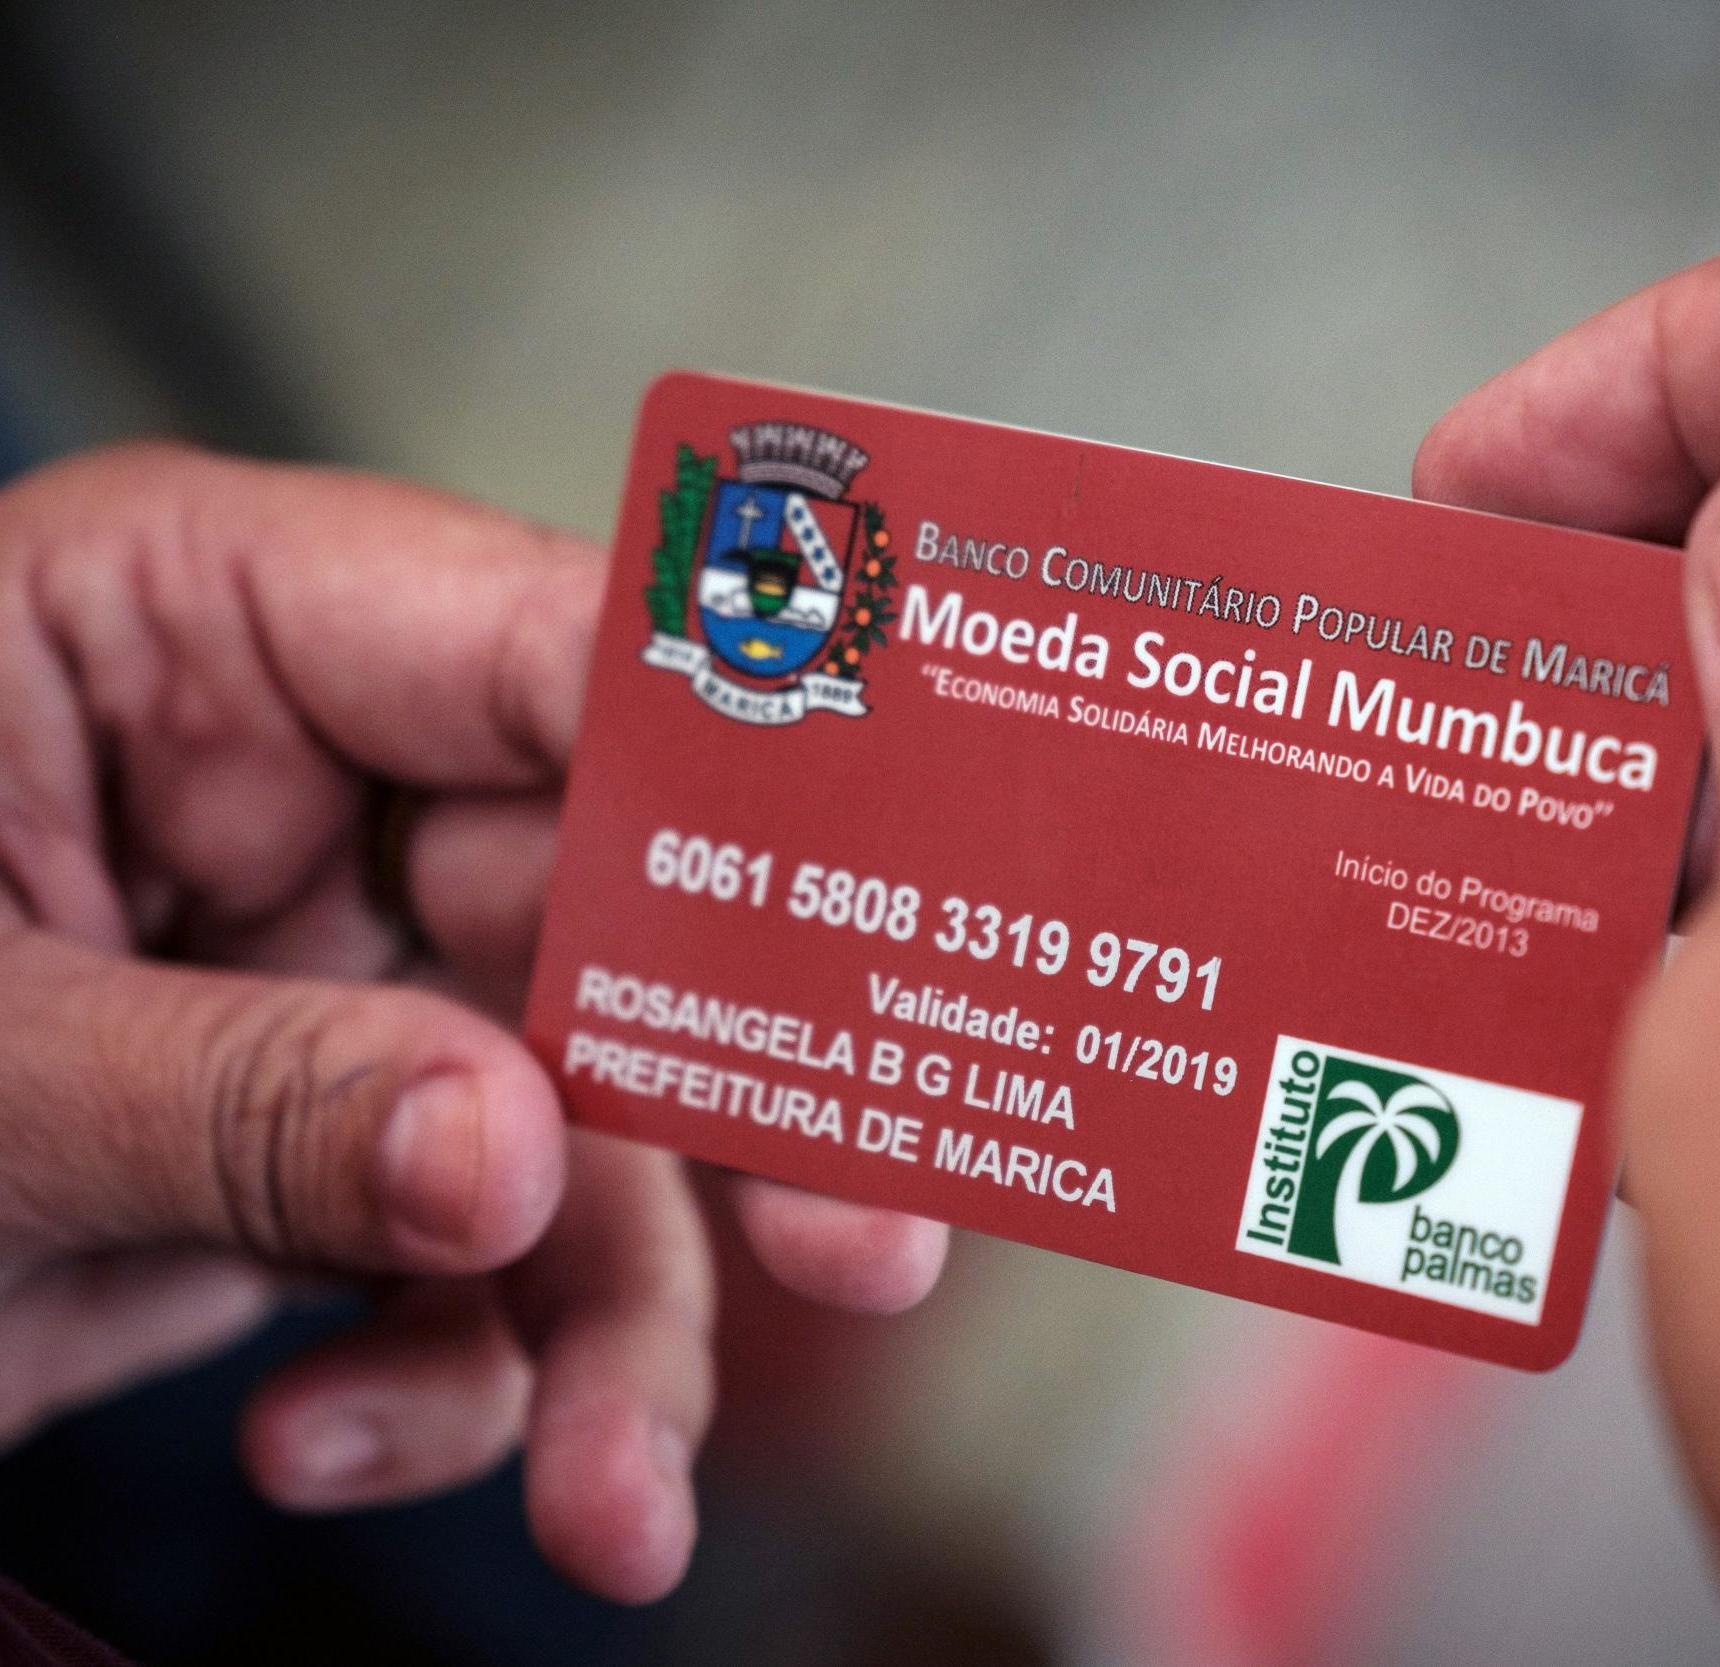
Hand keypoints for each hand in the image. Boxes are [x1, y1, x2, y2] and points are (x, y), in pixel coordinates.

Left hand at [0, 445, 948, 1601]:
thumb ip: (240, 1096)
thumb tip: (505, 1153)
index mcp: (190, 629)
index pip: (542, 649)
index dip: (741, 770)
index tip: (903, 897)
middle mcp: (290, 781)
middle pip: (608, 914)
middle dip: (720, 1116)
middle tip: (862, 1244)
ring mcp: (318, 973)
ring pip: (562, 1127)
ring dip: (603, 1328)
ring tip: (620, 1503)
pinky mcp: (315, 1141)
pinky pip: (463, 1256)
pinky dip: (446, 1382)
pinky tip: (355, 1449)